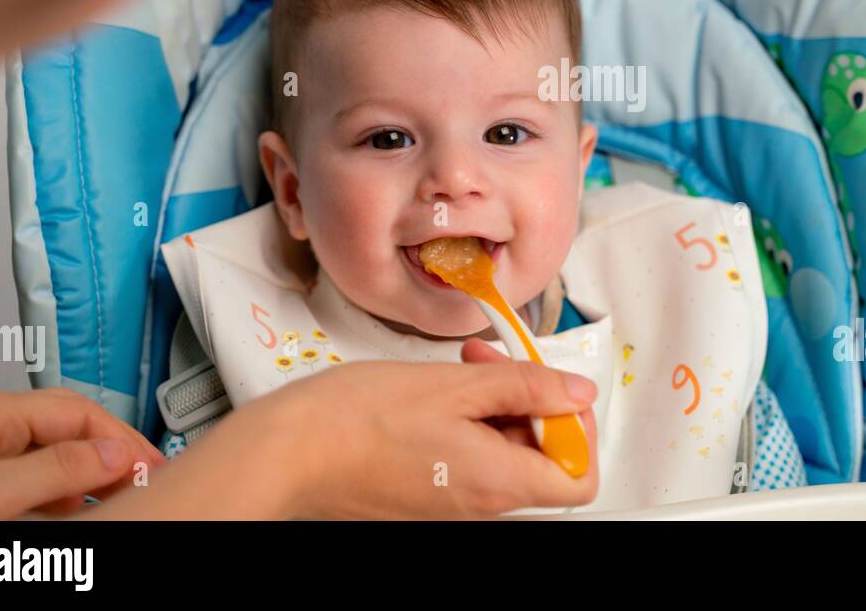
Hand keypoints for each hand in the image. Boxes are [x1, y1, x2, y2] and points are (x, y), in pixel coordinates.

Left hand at [0, 385, 166, 518]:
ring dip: (88, 478)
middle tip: (146, 483)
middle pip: (68, 429)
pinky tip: (75, 514)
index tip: (153, 468)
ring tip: (120, 500)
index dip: (122, 440)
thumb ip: (56, 470)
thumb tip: (114, 454)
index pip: (78, 413)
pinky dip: (60, 496)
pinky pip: (30, 479)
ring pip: (51, 456)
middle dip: (110, 454)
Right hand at [90, 357, 598, 518]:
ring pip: (503, 454)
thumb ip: (526, 387)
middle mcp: (480, 506)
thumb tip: (578, 393)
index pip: (579, 478)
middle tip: (495, 360)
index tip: (551, 390)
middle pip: (541, 460)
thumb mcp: (455, 385)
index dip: (576, 429)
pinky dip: (466, 421)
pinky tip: (438, 390)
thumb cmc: (355, 421)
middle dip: (529, 401)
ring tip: (462, 365)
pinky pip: (468, 460)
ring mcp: (451, 505)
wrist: (285, 453)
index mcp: (498, 484)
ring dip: (494, 403)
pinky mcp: (426, 496)